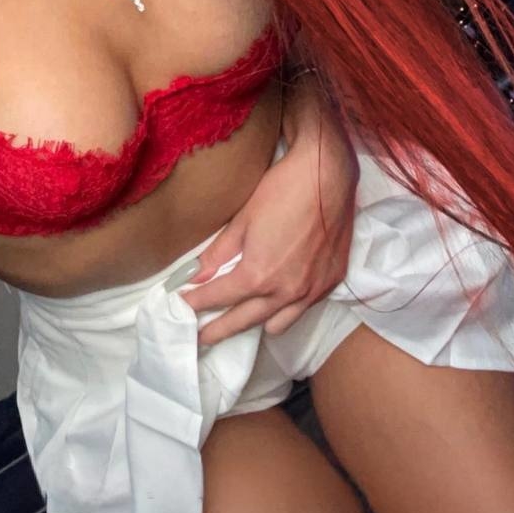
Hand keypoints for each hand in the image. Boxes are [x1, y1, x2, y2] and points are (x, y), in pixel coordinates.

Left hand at [178, 77, 358, 345]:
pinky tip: (278, 293)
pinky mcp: (332, 282)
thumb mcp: (242, 220)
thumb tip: (197, 276)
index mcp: (259, 276)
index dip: (196, 304)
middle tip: (201, 338)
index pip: (218, 298)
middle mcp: (286, 292)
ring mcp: (312, 291)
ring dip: (256, 322)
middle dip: (219, 330)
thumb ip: (218, 253)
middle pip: (244, 322)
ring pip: (278, 325)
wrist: (327, 174)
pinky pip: (304, 308)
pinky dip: (287, 306)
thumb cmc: (281, 191)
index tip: (181, 308)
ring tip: (242, 314)